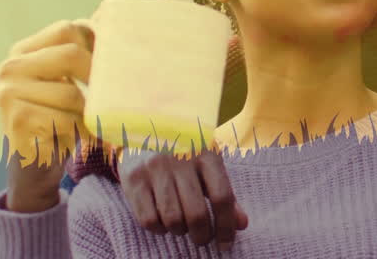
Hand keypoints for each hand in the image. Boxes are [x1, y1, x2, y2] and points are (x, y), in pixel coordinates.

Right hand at [0, 19, 94, 211]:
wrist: (38, 162)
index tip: (110, 64)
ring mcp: (9, 94)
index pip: (68, 28)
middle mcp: (10, 67)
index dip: (96, 43)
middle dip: (97, 79)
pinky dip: (80, 132)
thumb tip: (112, 23)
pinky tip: (72, 138)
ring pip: (73, 93)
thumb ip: (82, 52)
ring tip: (83, 124)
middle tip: (105, 98)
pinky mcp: (17, 121)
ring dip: (88, 113)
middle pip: (72, 55)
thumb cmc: (61, 114)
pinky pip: (66, 120)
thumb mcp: (69, 78)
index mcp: (24, 50)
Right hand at [123, 150, 248, 250]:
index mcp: (206, 154)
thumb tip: (242, 224)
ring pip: (172, 219)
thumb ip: (226, 194)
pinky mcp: (134, 179)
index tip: (226, 244)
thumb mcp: (209, 166)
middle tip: (202, 239)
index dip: (226, 225)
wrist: (144, 131)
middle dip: (202, 234)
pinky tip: (163, 222)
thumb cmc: (185, 155)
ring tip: (182, 226)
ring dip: (180, 231)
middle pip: (196, 212)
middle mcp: (181, 159)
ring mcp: (156, 168)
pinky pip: (148, 219)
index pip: (222, 196)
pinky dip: (159, 229)